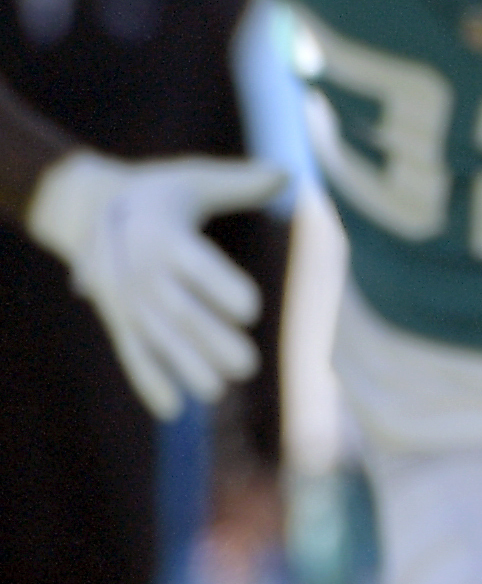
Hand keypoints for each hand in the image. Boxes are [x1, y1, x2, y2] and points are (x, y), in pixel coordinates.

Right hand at [20, 150, 285, 415]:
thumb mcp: (194, 178)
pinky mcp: (117, 318)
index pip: (194, 263)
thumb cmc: (160, 192)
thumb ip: (241, 182)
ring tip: (217, 390)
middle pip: (177, 309)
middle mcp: (141, 270)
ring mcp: (126, 299)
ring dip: (184, 365)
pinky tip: (173, 408)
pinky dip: (148, 380)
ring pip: (156, 338)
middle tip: (247, 365)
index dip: (219, 286)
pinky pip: (131, 352)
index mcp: (164, 234)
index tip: (251, 308)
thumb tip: (290, 175)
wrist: (88, 208)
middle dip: (209, 338)